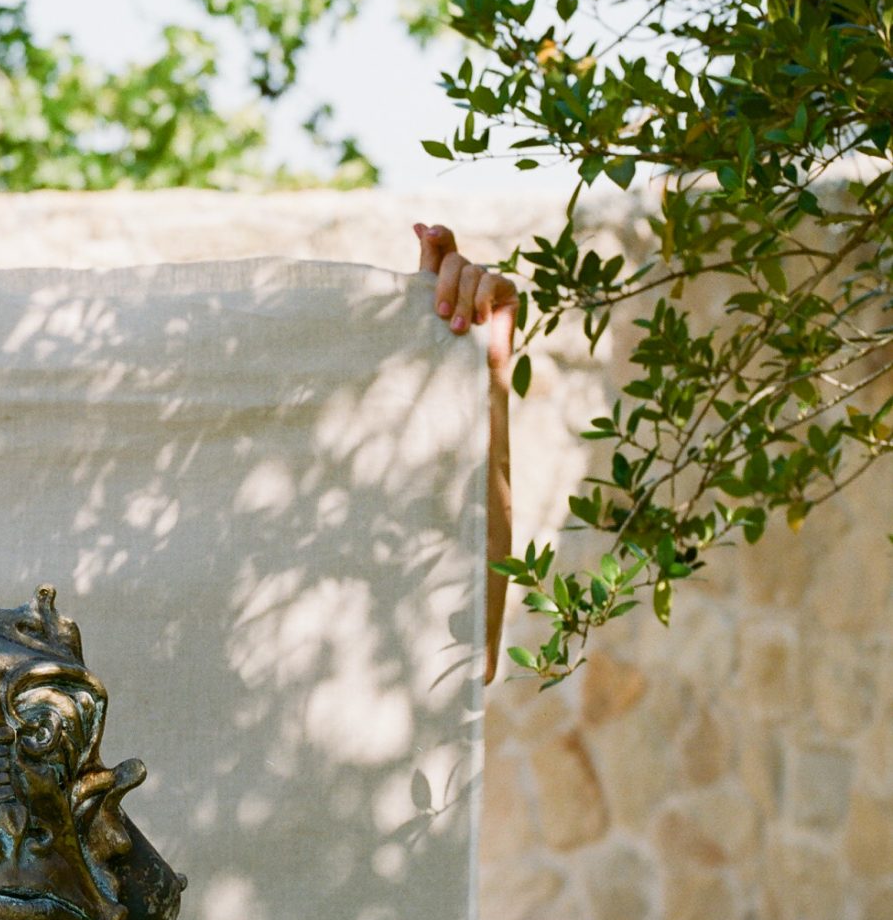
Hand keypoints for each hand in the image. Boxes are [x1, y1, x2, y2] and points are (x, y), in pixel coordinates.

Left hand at [413, 223, 516, 339]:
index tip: (425, 232)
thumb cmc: (443, 345)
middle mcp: (467, 274)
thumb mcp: (430, 303)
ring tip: (457, 328)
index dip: (437, 236)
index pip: (444, 244)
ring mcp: (488, 281)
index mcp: (445, 275)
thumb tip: (418, 224)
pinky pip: (491, 282)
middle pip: (455, 260)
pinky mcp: (507, 291)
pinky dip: (481, 300)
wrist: (469, 373)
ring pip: (472, 272)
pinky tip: (480, 321)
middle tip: (440, 315)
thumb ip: (428, 265)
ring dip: (462, 301)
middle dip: (445, 286)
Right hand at [415, 224, 514, 684]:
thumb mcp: (464, 574)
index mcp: (484, 398)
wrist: (447, 507)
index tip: (448, 328)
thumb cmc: (447, 545)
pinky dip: (432, 248)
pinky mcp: (434, 338)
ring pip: (471, 271)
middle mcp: (479, 364)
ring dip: (448, 266)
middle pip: (494, 283)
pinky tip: (414, 231)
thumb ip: (472, 623)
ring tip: (420, 293)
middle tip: (432, 317)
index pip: (505, 318)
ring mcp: (457, 346)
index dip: (485, 301)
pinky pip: (439, 274)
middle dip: (464, 281)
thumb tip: (480, 689)